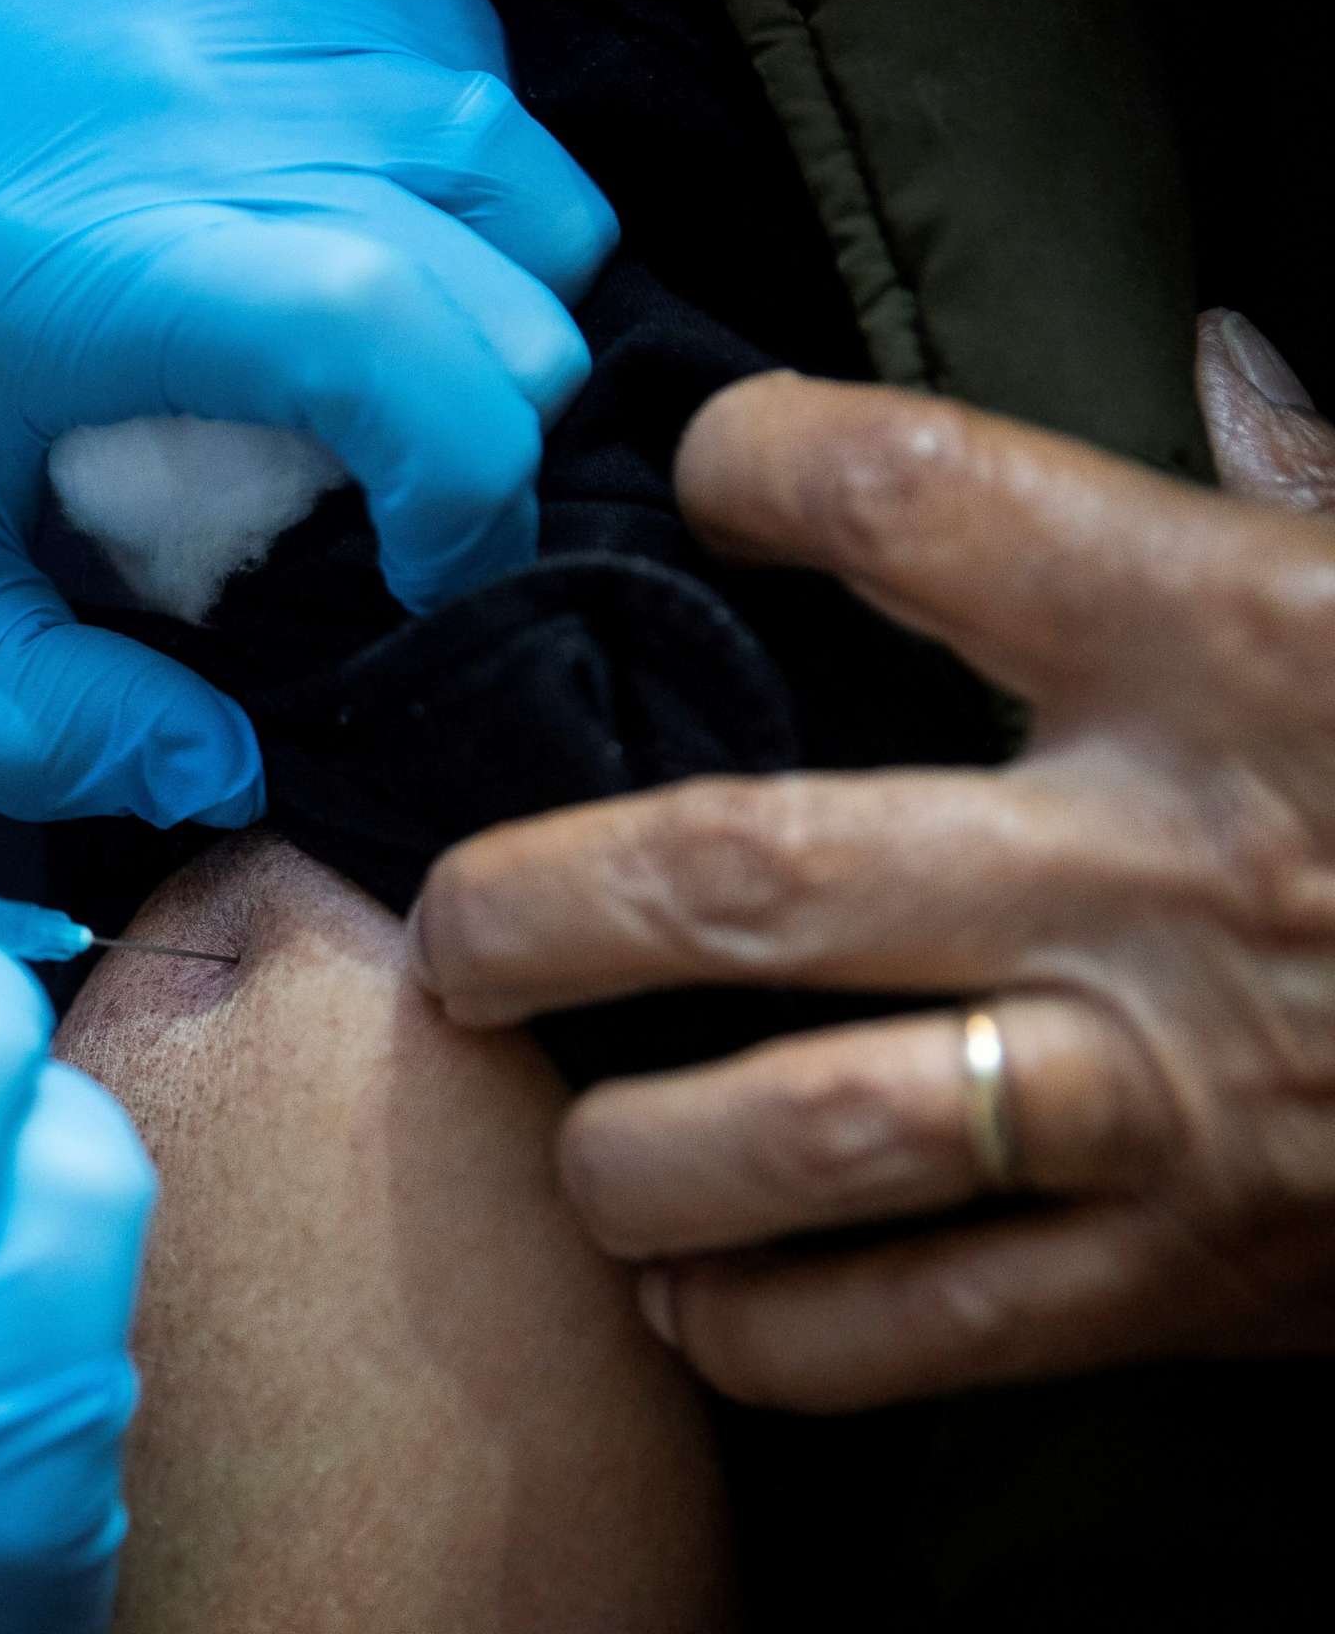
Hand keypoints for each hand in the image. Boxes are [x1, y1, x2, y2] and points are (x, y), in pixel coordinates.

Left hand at [0, 0, 616, 825]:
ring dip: (489, 295)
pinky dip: (449, 168)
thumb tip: (220, 767)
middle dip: (480, 427)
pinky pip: (485, 72)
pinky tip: (329, 203)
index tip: (414, 566)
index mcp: (141, 262)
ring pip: (538, 184)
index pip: (426, 367)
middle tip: (367, 473)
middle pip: (526, 301)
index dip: (470, 503)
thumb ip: (32, 712)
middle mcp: (252, 104)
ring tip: (356, 340)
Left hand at [407, 326, 1334, 1412]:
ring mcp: (1162, 1091)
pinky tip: (689, 1301)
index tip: (699, 473)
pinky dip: (761, 1336)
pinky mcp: (1192, 1277)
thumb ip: (1300, 490)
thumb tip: (1213, 361)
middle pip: (747, 874)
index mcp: (1224, 646)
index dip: (758, 464)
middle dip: (540, 907)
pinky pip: (912, 1334)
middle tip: (447, 931)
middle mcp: (1156, 867)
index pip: (909, 502)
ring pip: (797, 1133)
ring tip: (559, 1148)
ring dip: (625, 1155)